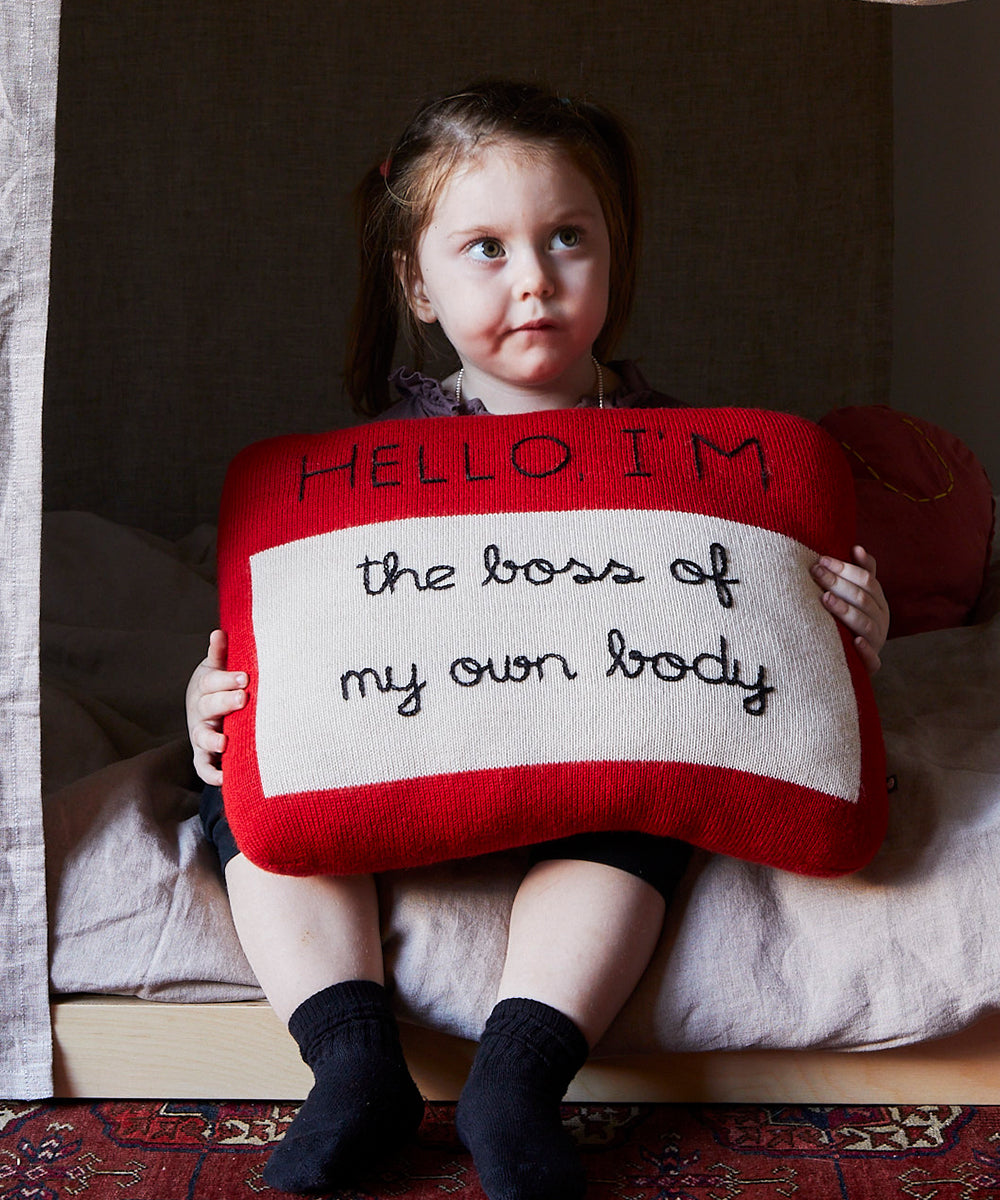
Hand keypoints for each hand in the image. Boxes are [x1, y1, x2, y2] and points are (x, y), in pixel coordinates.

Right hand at [185, 629, 247, 785]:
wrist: (207, 712)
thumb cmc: (219, 686)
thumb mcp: (217, 668)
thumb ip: (220, 654)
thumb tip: (219, 632)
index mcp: (204, 687)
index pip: (211, 681)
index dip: (226, 679)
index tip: (245, 677)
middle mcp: (200, 710)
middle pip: (208, 706)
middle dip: (225, 702)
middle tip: (243, 698)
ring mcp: (200, 733)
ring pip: (202, 737)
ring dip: (213, 739)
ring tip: (224, 742)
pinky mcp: (203, 754)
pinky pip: (203, 767)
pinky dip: (211, 774)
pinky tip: (223, 779)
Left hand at [811, 546, 889, 674]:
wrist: (852, 662)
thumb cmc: (850, 622)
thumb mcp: (858, 597)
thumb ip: (861, 573)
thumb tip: (857, 547)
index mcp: (878, 602)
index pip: (867, 580)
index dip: (845, 568)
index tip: (822, 560)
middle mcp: (881, 620)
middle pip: (863, 598)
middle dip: (838, 583)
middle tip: (816, 572)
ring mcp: (877, 642)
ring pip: (864, 624)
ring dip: (845, 610)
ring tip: (825, 599)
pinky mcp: (871, 666)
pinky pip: (872, 660)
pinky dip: (865, 650)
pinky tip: (854, 642)